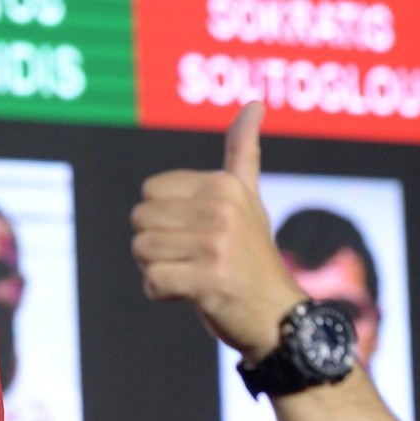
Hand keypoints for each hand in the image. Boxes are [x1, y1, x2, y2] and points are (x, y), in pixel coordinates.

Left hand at [131, 103, 304, 362]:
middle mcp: (223, 210)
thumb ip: (243, 152)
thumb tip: (253, 103)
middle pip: (140, 222)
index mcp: (225, 185)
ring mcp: (216, 245)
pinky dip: (161, 293)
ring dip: (159, 270)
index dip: (163, 219)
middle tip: (196, 258)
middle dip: (158, 245)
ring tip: (195, 275)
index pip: (149, 193)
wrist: (279, 317)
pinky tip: (191, 295)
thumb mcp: (248, 198)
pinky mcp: (208, 280)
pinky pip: (151, 281)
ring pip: (141, 251)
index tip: (197, 233)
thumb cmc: (252, 256)